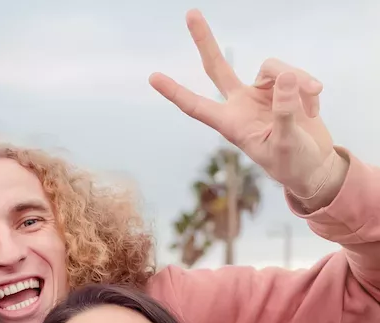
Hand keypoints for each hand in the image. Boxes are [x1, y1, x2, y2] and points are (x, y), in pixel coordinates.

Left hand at [151, 10, 342, 201]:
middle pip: (218, 67)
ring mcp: (261, 93)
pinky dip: (308, 89)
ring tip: (314, 96)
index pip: (196, 106)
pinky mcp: (284, 87)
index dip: (175, 92)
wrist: (313, 164)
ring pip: (274, 68)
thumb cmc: (292, 163)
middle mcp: (240, 104)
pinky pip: (296, 75)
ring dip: (298, 78)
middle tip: (190, 13)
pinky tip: (314, 109)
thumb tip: (287, 76)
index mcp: (231, 124)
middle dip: (205, 41)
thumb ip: (285, 111)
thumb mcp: (287, 143)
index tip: (153, 77)